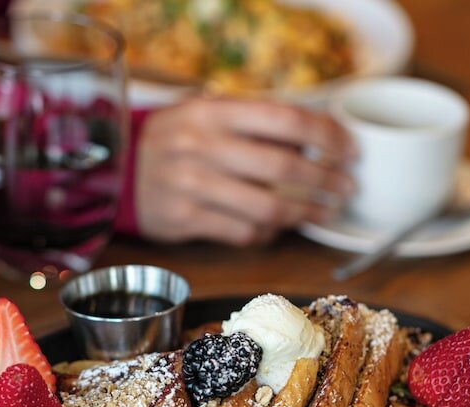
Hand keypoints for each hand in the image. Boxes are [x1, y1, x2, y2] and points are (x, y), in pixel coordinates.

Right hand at [134, 97, 355, 244]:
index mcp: (212, 111)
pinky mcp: (183, 219)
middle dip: (326, 180)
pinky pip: (242, 231)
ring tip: (324, 212)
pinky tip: (280, 226)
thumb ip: (255, 120)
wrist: (117, 172)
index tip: (351, 150)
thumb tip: (322, 136)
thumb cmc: (177, 140)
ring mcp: (190, 185)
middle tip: (347, 188)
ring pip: (267, 206)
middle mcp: (200, 146)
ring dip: (305, 213)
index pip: (286, 118)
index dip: (327, 136)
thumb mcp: (207, 114)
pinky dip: (269, 232)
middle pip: (283, 166)